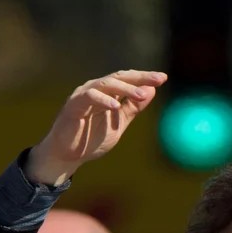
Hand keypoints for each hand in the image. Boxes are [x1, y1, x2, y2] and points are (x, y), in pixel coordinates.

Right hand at [26, 70, 167, 185]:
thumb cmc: (92, 137)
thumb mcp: (119, 123)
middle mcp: (96, 89)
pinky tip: (116, 106)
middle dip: (140, 78)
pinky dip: (103, 100)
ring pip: (106, 84)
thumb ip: (133, 108)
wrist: (68, 155)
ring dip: (125, 89)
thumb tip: (150, 91)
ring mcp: (83, 95)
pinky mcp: (73, 105)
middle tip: (158, 80)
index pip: (128, 80)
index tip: (163, 78)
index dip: (145, 78)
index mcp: (107, 93)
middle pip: (120, 77)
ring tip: (141, 95)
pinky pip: (89, 97)